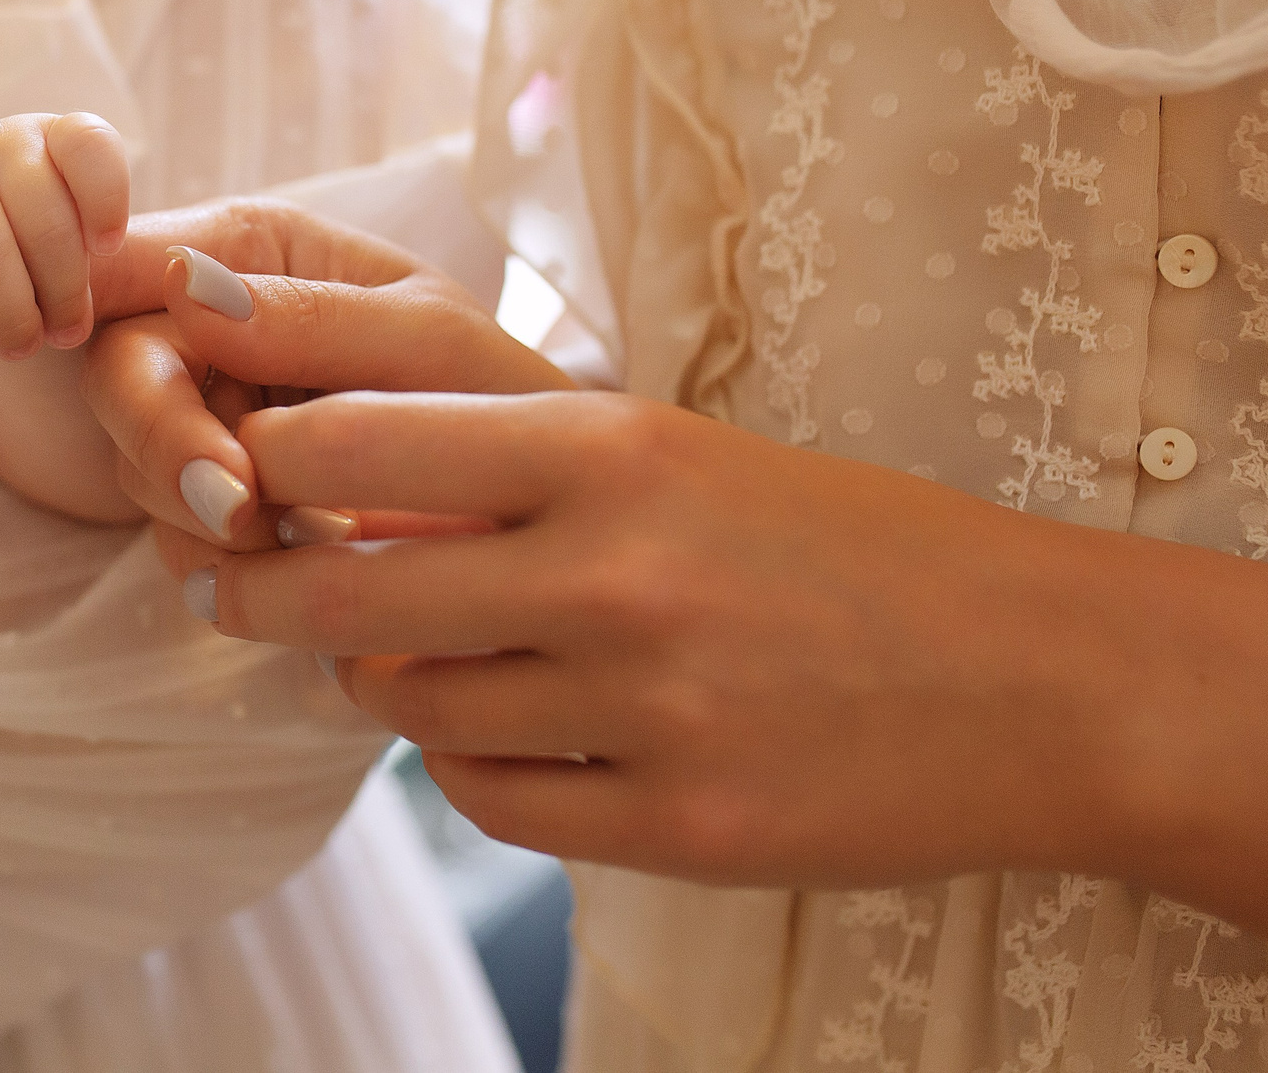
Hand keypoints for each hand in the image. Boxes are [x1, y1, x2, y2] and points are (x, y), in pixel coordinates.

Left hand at [0, 112, 128, 411]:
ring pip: (42, 211)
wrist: (7, 241)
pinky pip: (92, 150)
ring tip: (64, 327)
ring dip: (62, 286)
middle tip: (23, 346)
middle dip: (7, 313)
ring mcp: (4, 137)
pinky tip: (103, 249)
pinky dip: (104, 205)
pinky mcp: (65, 129)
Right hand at [74, 198, 567, 544]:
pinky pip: (181, 542)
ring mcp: (206, 425)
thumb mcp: (430, 337)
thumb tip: (181, 285)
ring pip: (141, 471)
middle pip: (120, 375)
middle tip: (239, 508)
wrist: (545, 513)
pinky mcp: (216, 512)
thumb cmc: (500, 396)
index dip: (93, 291)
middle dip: (167, 444)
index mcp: (250, 253)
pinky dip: (234, 565)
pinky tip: (317, 563)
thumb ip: (314, 316)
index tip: (90, 336)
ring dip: (211, 516)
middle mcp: (210, 334)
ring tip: (327, 533)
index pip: (130, 257)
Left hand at [161, 389, 1267, 975]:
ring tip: (421, 650)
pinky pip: (482, 798)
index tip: (227, 463)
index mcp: (612, 447)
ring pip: (404, 703)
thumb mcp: (675, 453)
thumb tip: (316, 473)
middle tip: (230, 583)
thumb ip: (504, 457)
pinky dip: (470, 765)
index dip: (261, 455)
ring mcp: (643, 710)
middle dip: (255, 589)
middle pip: (338, 591)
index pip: (349, 439)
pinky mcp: (673, 828)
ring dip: (384, 677)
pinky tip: (514, 731)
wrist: (1040, 678)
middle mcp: (613, 573)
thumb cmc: (838, 542)